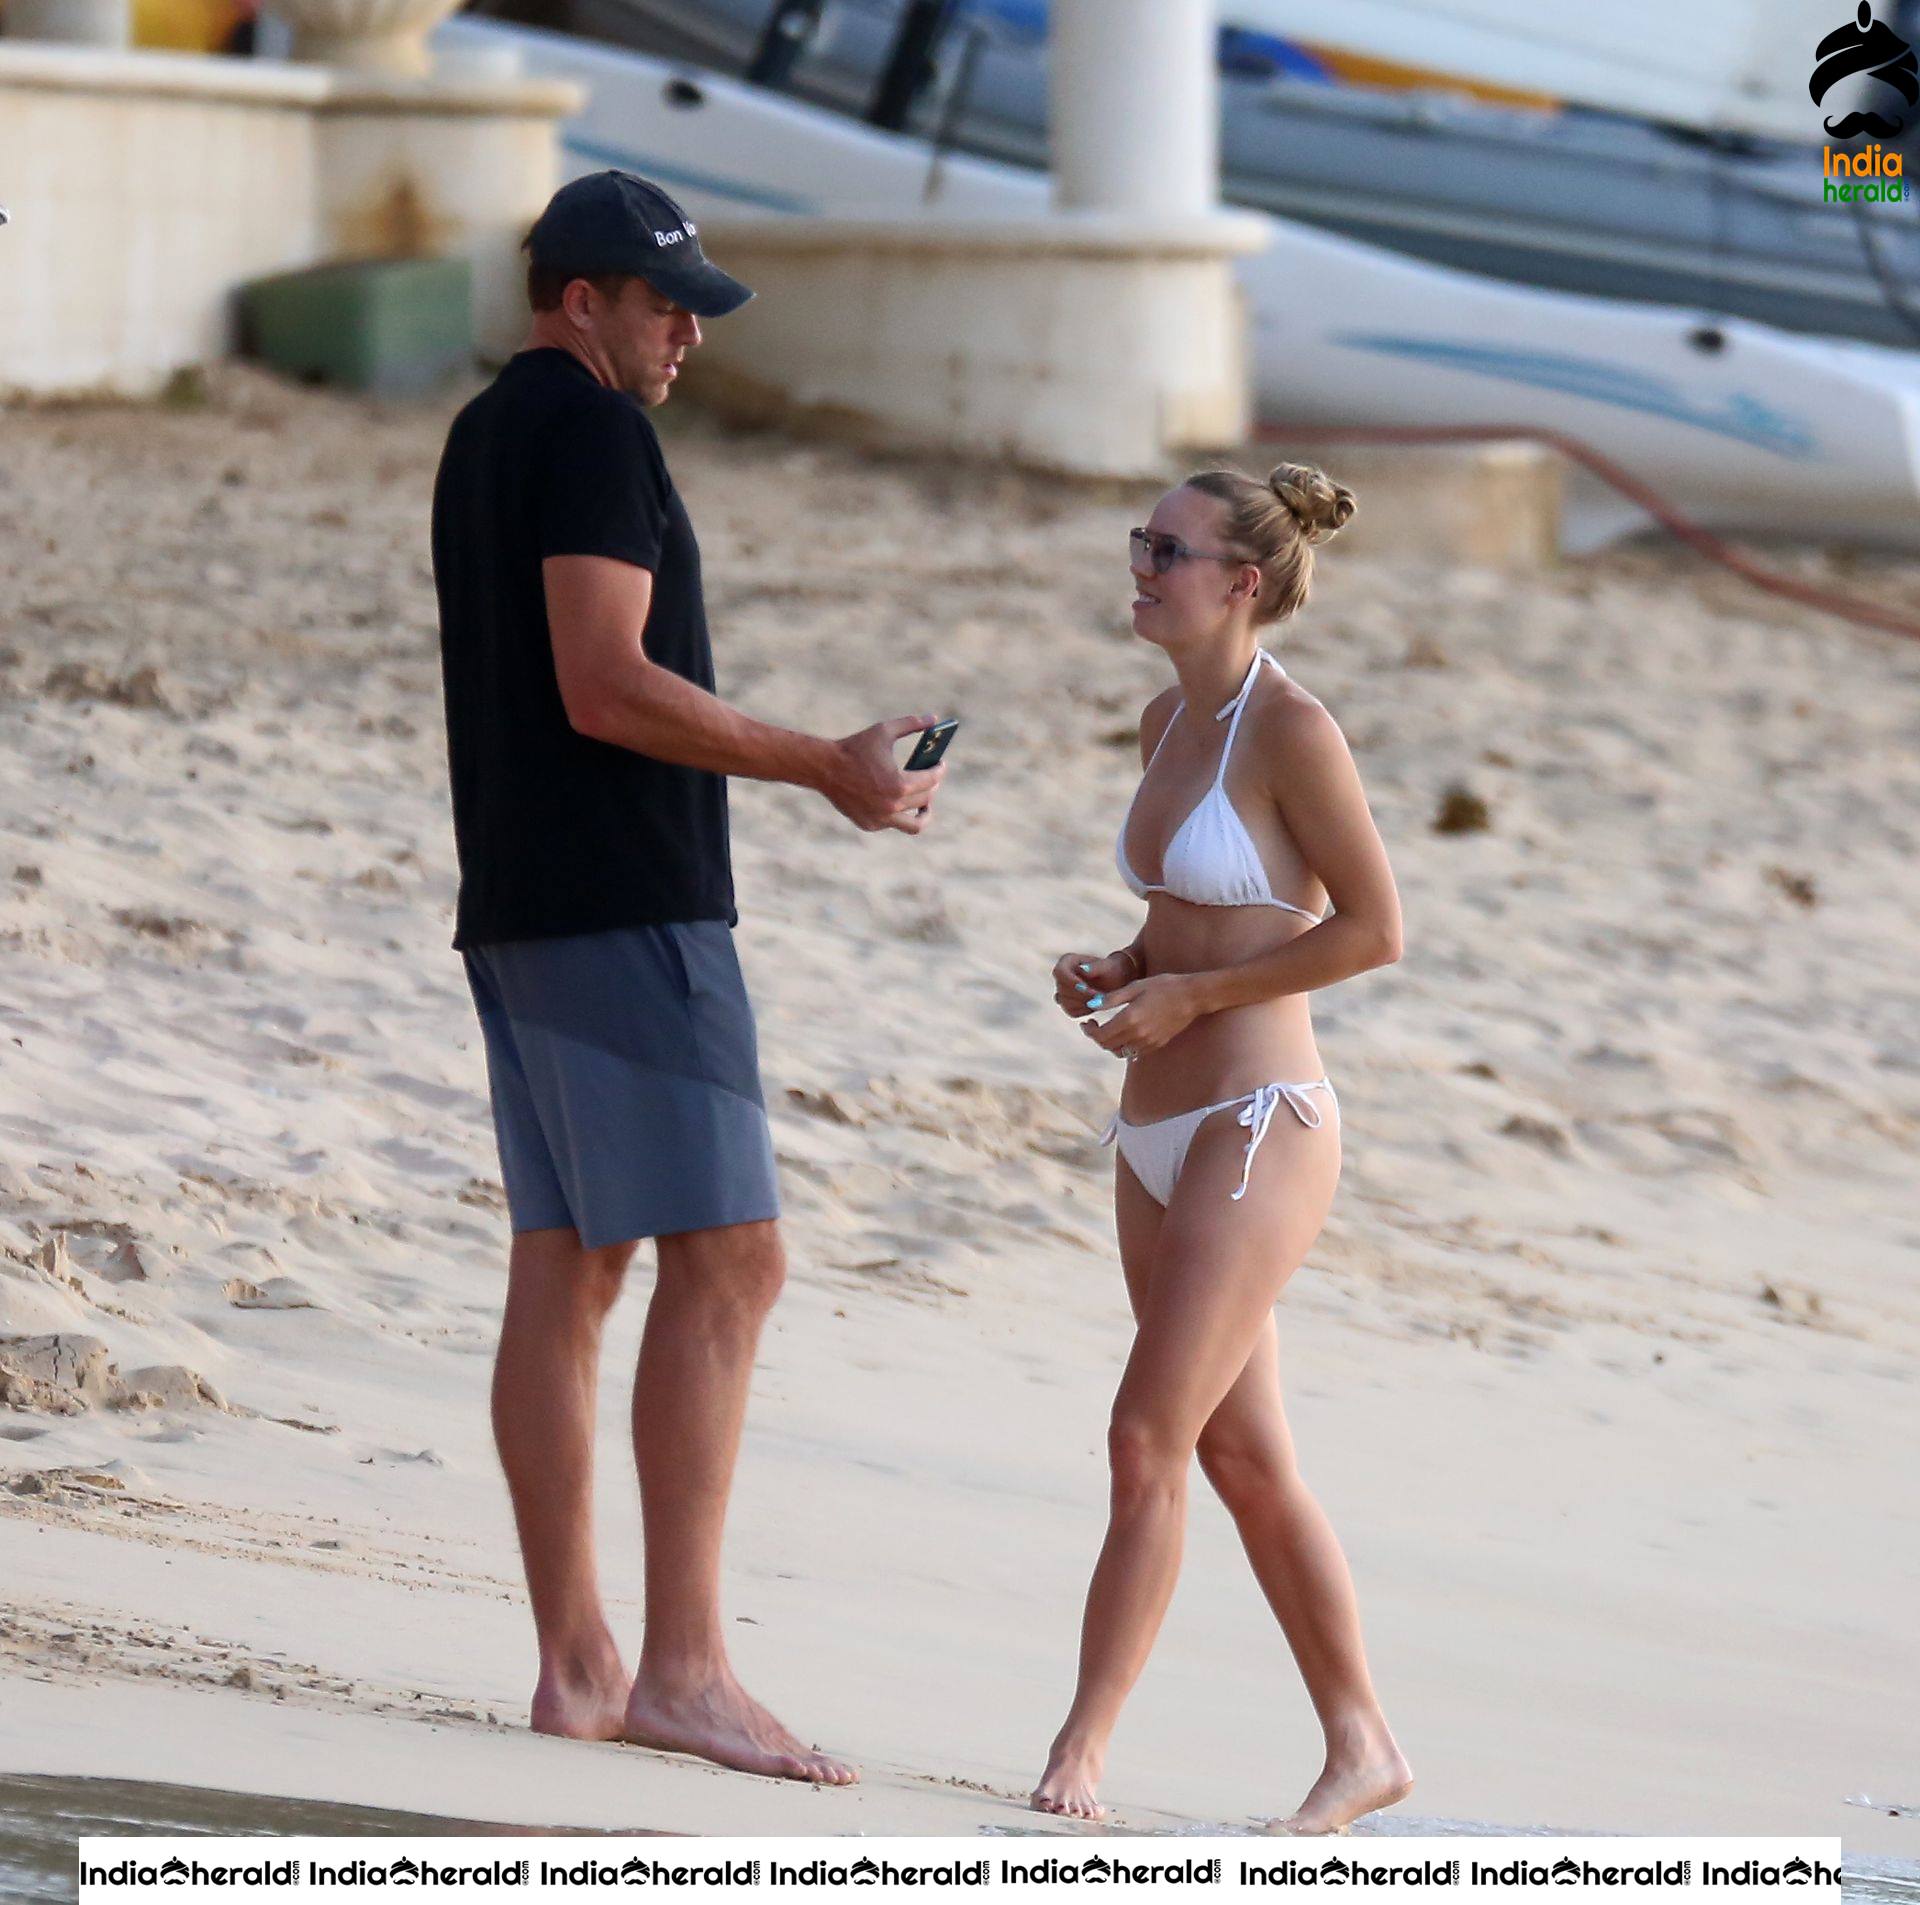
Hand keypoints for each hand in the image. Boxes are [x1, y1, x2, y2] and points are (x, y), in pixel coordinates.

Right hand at [822, 714, 945, 833]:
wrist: (823, 767)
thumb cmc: (855, 747)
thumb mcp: (884, 731)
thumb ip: (911, 724)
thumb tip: (934, 718)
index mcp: (899, 785)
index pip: (931, 780)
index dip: (939, 770)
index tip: (941, 764)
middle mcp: (892, 806)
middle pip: (925, 799)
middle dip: (932, 786)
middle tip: (932, 777)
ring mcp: (881, 819)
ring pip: (914, 824)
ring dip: (924, 813)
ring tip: (925, 804)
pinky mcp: (869, 825)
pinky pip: (892, 823)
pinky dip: (898, 813)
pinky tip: (899, 802)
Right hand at [1051, 949, 1138, 1018]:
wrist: (1116, 980)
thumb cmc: (1113, 970)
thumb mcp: (1108, 967)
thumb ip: (1096, 967)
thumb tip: (1083, 970)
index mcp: (1067, 961)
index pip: (1060, 972)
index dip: (1071, 982)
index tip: (1087, 988)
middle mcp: (1062, 975)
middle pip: (1062, 990)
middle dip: (1081, 995)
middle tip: (1100, 996)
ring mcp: (1062, 990)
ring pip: (1065, 1003)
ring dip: (1084, 1004)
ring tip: (1099, 999)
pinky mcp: (1067, 1003)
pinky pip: (1071, 1012)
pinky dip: (1084, 1011)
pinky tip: (1095, 1004)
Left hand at [1078, 974, 1201, 1060]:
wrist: (1192, 996)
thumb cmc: (1163, 986)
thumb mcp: (1135, 987)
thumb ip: (1112, 998)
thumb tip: (1091, 1006)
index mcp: (1130, 1019)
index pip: (1101, 1035)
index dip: (1089, 1031)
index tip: (1087, 1023)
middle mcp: (1138, 1035)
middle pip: (1108, 1046)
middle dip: (1097, 1037)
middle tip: (1094, 1026)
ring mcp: (1149, 1042)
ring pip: (1120, 1052)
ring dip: (1110, 1044)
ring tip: (1109, 1030)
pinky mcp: (1157, 1045)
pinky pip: (1134, 1052)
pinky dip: (1124, 1047)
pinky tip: (1125, 1034)